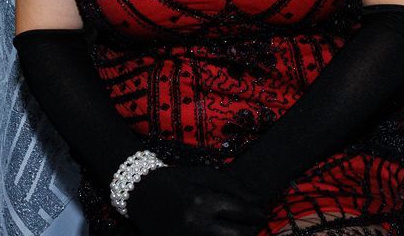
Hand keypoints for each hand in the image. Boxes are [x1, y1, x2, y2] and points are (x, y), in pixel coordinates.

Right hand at [126, 165, 269, 235]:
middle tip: (254, 224)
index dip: (257, 213)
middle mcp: (196, 224)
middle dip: (252, 230)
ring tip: (239, 229)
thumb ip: (233, 187)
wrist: (141, 193)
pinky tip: (221, 233)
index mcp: (202, 201)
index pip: (241, 213)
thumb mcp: (204, 174)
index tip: (262, 212)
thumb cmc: (176, 180)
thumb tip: (259, 201)